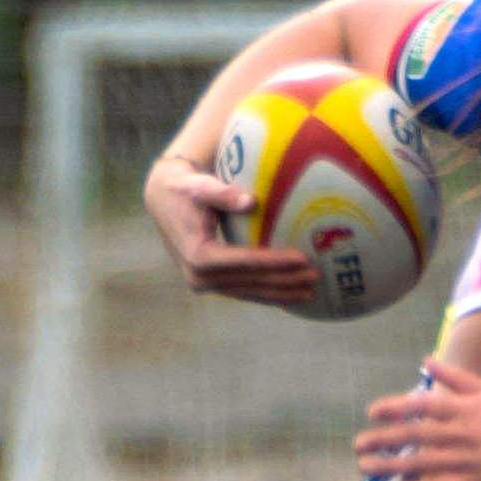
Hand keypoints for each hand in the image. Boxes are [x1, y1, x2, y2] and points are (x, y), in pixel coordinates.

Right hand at [144, 149, 317, 305]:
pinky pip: (244, 291)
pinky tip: (292, 294)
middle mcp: (198, 276)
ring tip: (311, 292)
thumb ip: (223, 193)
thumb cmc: (186, 189)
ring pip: (249, 292)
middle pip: (250, 282)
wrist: (164, 201)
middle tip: (316, 277)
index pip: (243, 261)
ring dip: (281, 293)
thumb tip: (251, 200)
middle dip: (285, 281)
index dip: (274, 262)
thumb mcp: (200, 186)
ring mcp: (203, 283)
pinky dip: (268, 293)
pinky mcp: (210, 284)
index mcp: (197, 253)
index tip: (302, 258)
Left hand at [356, 358, 480, 480]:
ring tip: (365, 468)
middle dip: (383, 440)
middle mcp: (463, 433)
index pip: (423, 405)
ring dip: (390, 466)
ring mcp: (467, 460)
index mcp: (466, 407)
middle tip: (358, 444)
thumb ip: (456, 377)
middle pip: (415, 436)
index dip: (395, 408)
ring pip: (421, 464)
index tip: (373, 413)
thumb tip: (426, 360)